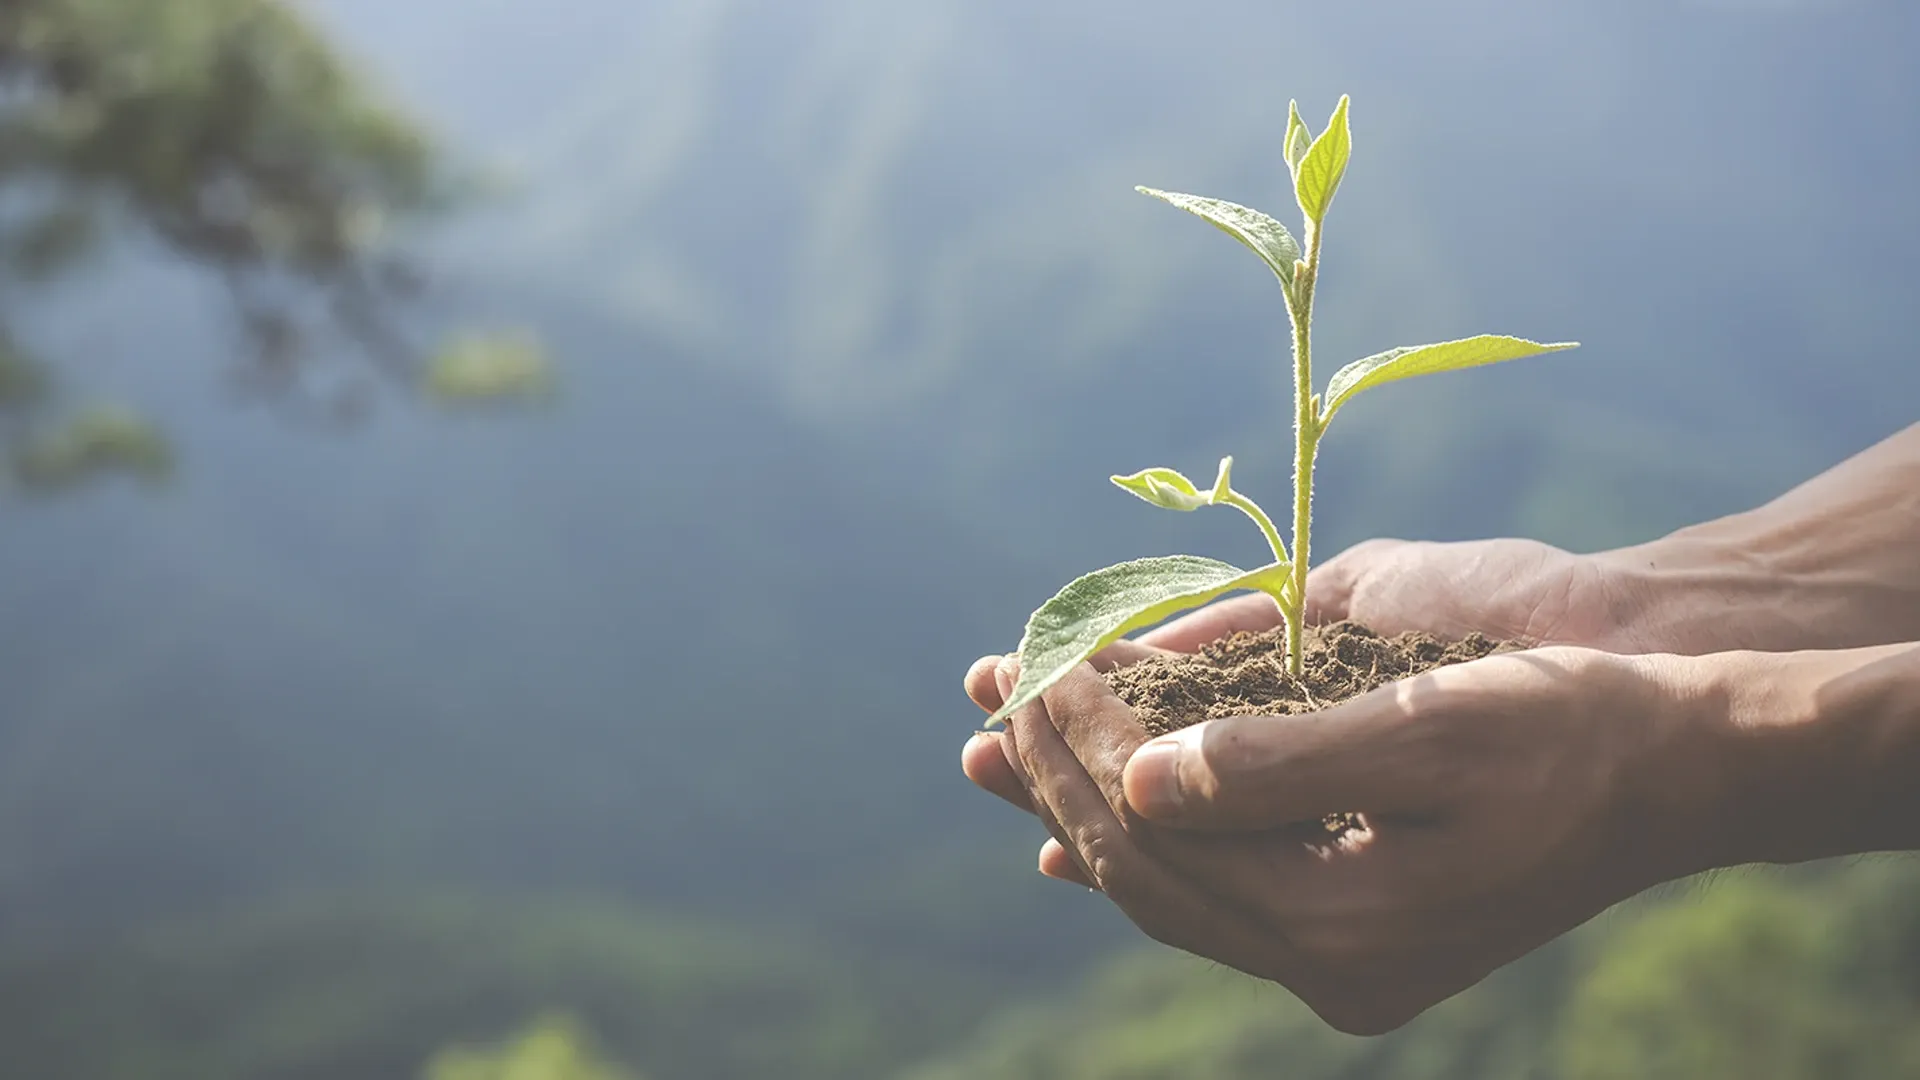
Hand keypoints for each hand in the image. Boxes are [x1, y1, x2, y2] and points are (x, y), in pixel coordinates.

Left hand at [980, 647, 1710, 1033]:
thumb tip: (1140, 777)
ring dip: (1081, 809)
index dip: (1078, 745)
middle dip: (1055, 776)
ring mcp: (1344, 966)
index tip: (1032, 660)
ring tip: (999, 748)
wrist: (1677, 772)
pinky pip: (1217, 899)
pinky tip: (1081, 830)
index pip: (1157, 836)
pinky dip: (1147, 850)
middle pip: (1146, 873)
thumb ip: (1277, 762)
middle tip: (987, 691)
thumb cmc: (1567, 727)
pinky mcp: (1356, 940)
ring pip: (1170, 889)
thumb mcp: (1427, 728)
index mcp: (1347, 925)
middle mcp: (1333, 968)